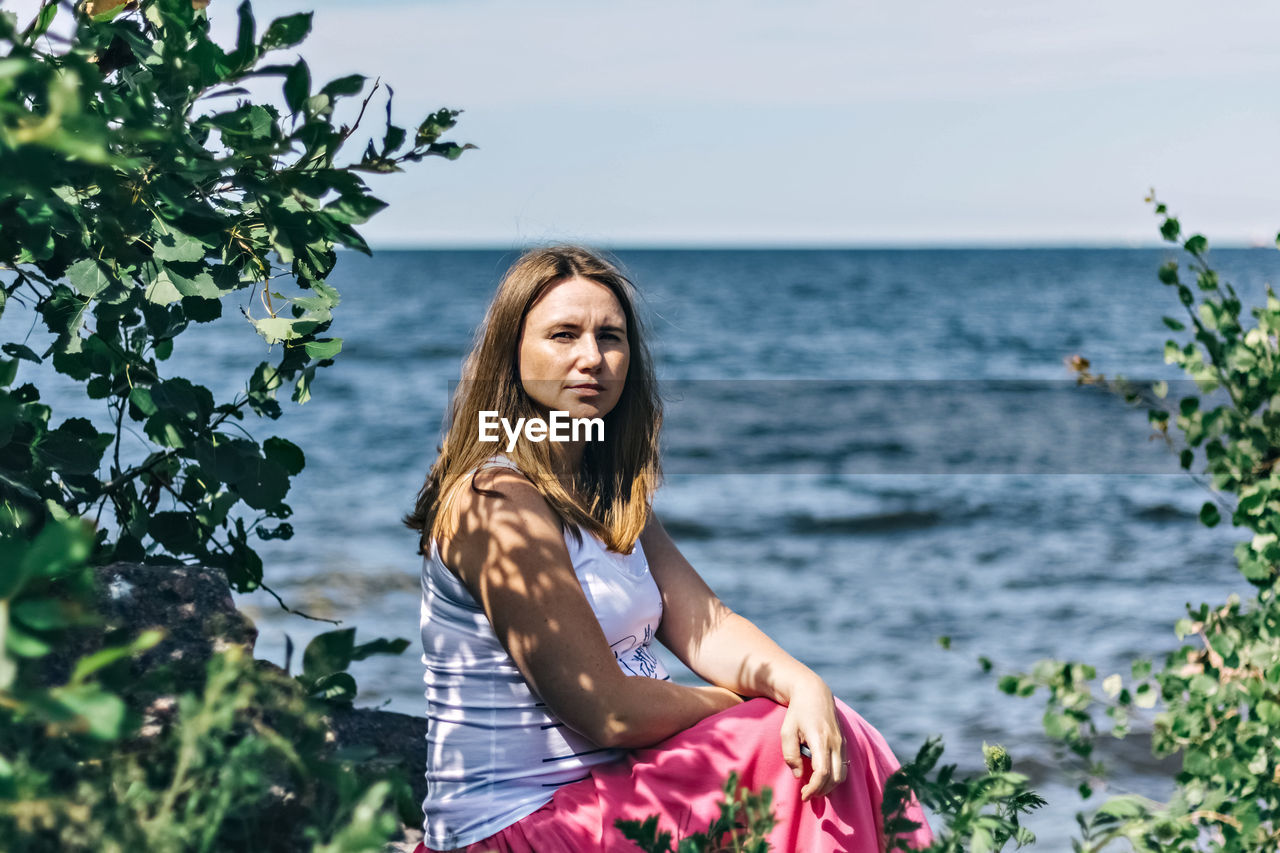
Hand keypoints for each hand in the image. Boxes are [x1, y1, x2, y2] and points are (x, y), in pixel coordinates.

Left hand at [778, 677, 846, 800]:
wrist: (814, 692)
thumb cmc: (797, 712)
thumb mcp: (786, 731)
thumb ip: (790, 755)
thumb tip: (799, 775)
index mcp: (820, 739)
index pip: (822, 772)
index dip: (814, 788)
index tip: (804, 795)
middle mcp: (835, 742)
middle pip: (835, 778)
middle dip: (822, 790)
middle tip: (807, 794)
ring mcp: (842, 742)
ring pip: (842, 774)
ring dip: (830, 785)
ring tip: (814, 787)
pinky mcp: (844, 742)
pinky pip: (844, 765)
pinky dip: (834, 776)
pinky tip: (821, 777)